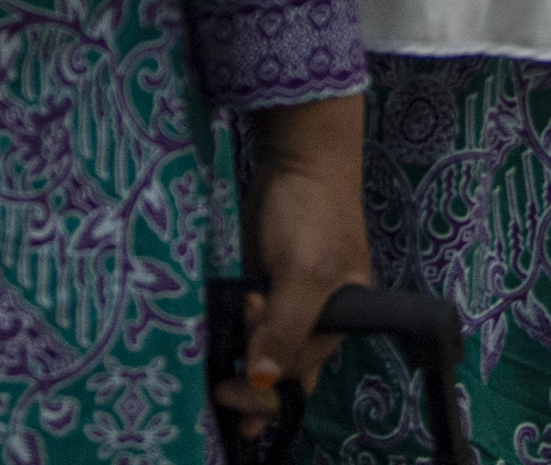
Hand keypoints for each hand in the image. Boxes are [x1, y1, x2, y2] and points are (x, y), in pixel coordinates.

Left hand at [215, 91, 372, 424]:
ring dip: (242, 372)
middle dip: (253, 388)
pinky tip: (215, 358)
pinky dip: (234, 343)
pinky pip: (250, 327)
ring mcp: (286, 302)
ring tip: (215, 387)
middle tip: (219, 393)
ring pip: (265, 353)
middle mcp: (313, 319)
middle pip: (284, 372)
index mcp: (336, 322)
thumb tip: (263, 380)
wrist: (298, 158)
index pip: (298, 373)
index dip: (267, 384)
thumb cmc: (311, 214)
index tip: (235, 382)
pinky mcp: (262, 285)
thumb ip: (286, 327)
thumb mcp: (304, 273)